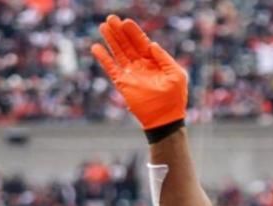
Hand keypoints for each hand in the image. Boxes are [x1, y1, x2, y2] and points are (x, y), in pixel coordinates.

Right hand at [90, 15, 187, 129]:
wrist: (165, 119)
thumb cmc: (174, 98)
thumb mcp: (176, 75)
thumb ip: (165, 59)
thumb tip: (152, 44)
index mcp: (154, 61)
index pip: (141, 42)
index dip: (133, 32)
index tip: (125, 21)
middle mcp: (141, 65)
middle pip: (128, 44)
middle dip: (119, 32)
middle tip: (110, 18)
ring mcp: (131, 74)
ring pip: (118, 53)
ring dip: (111, 40)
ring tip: (103, 26)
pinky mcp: (123, 84)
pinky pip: (111, 69)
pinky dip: (104, 59)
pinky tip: (96, 48)